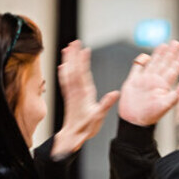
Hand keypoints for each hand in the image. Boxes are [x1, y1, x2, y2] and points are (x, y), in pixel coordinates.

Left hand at [52, 40, 119, 157]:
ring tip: (67, 48)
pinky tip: (63, 65)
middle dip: (74, 55)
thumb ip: (106, 104)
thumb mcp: (99, 117)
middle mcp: (76, 91)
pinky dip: (63, 71)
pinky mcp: (69, 96)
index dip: (83, 61)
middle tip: (74, 42)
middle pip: (74, 69)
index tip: (84, 49)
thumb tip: (115, 93)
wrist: (72, 136)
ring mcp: (71, 93)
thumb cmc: (86, 128)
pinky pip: (65, 81)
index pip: (82, 74)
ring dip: (68, 60)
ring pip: (68, 72)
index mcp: (84, 94)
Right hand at [118, 41, 178, 125]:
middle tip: (176, 43)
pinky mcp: (133, 81)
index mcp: (164, 86)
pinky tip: (146, 55)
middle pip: (164, 63)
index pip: (173, 70)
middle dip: (170, 53)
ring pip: (153, 63)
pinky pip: (137, 68)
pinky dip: (141, 61)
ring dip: (158, 54)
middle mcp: (155, 81)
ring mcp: (144, 80)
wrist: (133, 121)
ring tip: (164, 44)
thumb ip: (175, 94)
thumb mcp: (165, 105)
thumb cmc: (150, 116)